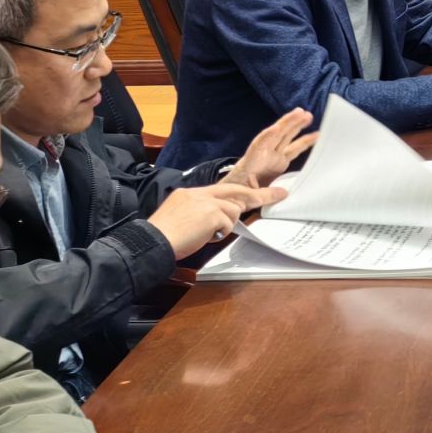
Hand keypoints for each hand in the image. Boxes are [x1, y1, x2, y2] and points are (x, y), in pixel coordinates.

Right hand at [146, 182, 288, 258]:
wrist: (151, 241)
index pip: (221, 191)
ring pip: (233, 211)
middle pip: (237, 191)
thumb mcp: (180, 219)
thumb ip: (199, 215)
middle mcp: (199, 194)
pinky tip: (203, 236)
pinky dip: (219, 233)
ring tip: (203, 234)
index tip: (253, 193)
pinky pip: (228, 224)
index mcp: (189, 194)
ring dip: (225, 225)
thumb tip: (217, 222)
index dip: (239, 193)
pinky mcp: (212, 213)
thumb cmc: (163, 237)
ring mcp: (206, 202)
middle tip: (280, 194)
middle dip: (261, 194)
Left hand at [228, 108, 316, 187]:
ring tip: (308, 116)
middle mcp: (263, 155)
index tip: (277, 127)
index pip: (259, 146)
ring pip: (285, 138)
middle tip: (301, 113)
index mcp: (251, 162)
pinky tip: (314, 136)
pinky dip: (303, 142)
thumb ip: (264, 194)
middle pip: (275, 136)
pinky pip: (293, 149)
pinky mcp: (279, 163)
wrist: (236, 195)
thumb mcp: (247, 196)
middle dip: (287, 124)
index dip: (268, 136)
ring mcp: (272, 158)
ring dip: (295, 126)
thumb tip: (284, 193)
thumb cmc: (238, 194)